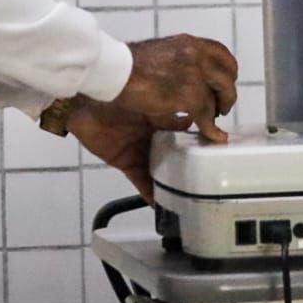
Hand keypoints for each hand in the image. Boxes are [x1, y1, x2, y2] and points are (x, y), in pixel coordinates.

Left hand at [68, 96, 196, 200]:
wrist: (85, 102)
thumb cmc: (120, 94)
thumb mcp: (152, 103)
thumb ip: (173, 117)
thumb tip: (195, 122)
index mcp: (164, 118)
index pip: (187, 133)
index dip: (200, 144)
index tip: (217, 156)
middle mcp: (155, 136)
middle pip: (176, 156)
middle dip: (189, 168)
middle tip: (208, 182)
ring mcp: (142, 151)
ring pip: (161, 171)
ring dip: (172, 184)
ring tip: (190, 199)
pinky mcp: (127, 163)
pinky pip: (142, 182)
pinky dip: (151, 195)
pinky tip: (162, 207)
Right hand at [114, 34, 237, 143]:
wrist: (112, 70)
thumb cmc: (125, 65)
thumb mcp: (159, 53)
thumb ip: (175, 60)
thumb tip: (180, 71)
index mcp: (188, 43)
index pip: (221, 54)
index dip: (226, 71)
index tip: (224, 83)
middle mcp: (196, 55)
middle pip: (227, 75)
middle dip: (227, 93)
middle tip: (221, 107)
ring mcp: (194, 74)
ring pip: (222, 95)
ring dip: (220, 109)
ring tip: (214, 122)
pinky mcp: (188, 95)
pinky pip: (207, 115)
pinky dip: (211, 128)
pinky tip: (212, 135)